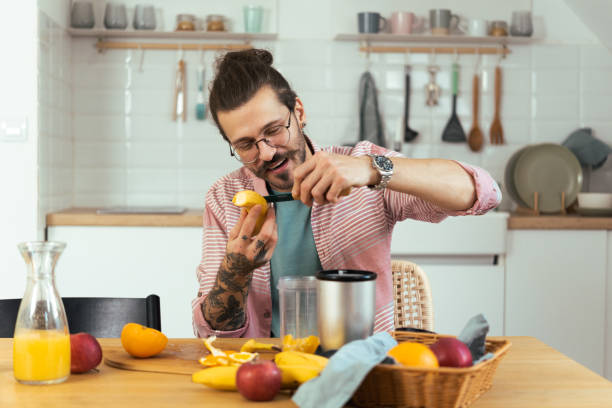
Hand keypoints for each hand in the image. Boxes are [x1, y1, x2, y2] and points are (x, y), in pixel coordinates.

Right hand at [202, 205, 276, 330]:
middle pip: (265, 234)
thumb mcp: (232, 237)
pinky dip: (274, 232)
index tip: (259, 205)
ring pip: (272, 238)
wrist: (237, 270)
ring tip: (271, 215)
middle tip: (271, 208)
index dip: (254, 215)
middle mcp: (250, 253)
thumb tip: (246, 208)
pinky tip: (272, 225)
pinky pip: (274, 242)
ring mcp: (260, 257)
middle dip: (270, 219)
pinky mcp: (267, 259)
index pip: (247, 228)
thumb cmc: (233, 250)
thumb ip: (239, 223)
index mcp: (238, 246)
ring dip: (273, 224)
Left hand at [291, 152, 375, 205]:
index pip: (298, 173)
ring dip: (320, 201)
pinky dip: (332, 201)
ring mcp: (333, 170)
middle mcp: (324, 161)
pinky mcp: (342, 179)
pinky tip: (337, 197)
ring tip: (327, 200)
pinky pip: (330, 197)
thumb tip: (297, 193)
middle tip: (309, 204)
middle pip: (305, 186)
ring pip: (316, 193)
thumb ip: (314, 174)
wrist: (365, 167)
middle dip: (305, 199)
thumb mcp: (327, 165)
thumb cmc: (344, 170)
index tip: (297, 196)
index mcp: (318, 157)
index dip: (295, 187)